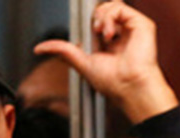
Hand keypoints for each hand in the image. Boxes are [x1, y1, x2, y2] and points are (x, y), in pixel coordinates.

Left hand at [34, 0, 177, 123]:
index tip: (85, 32)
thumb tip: (38, 48)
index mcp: (110, 43)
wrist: (129, 87)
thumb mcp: (81, 63)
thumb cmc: (113, 83)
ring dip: (100, 16)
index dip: (88, 22)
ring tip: (102, 33)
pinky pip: (120, 7)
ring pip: (111, 5)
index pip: (95, 21)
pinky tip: (109, 33)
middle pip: (103, 10)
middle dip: (93, 17)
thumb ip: (62, 50)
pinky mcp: (142, 25)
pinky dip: (110, 16)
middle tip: (95, 32)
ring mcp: (132, 29)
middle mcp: (122, 35)